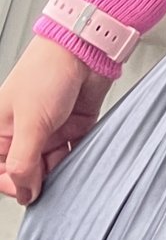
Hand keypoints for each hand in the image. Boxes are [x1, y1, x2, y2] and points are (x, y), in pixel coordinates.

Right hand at [0, 37, 112, 205]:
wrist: (84, 47)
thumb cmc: (48, 70)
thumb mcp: (29, 122)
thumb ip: (24, 162)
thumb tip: (23, 193)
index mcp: (1, 129)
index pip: (2, 172)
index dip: (13, 185)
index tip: (28, 191)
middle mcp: (24, 131)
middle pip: (29, 172)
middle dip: (41, 179)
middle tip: (53, 181)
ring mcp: (50, 130)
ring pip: (54, 166)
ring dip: (62, 170)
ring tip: (69, 166)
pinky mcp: (74, 127)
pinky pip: (75, 153)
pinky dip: (79, 158)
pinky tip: (83, 159)